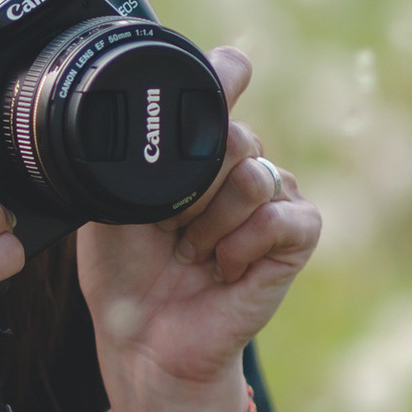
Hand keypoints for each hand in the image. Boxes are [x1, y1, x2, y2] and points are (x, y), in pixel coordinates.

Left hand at [76, 49, 318, 411]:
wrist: (143, 336)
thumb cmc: (126, 271)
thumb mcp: (113, 196)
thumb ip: (142, 148)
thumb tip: (162, 104)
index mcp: (201, 143)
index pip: (227, 76)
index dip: (221, 78)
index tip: (207, 92)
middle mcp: (243, 161)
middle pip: (234, 133)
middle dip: (190, 187)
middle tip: (170, 228)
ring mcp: (275, 195)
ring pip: (252, 176)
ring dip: (209, 224)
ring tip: (193, 252)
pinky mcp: (299, 234)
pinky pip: (278, 217)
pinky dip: (240, 246)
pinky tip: (223, 268)